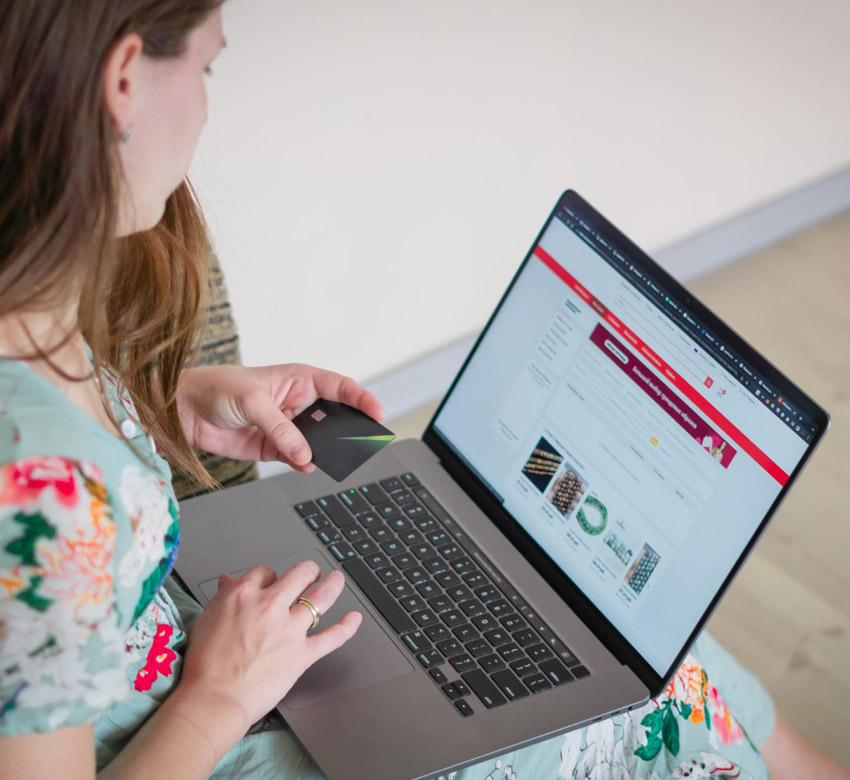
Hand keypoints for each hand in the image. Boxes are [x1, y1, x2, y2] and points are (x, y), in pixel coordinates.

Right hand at [173, 562, 360, 744]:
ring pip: (321, 598)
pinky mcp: (302, 654)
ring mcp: (290, 629)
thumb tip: (228, 581)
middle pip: (300, 575)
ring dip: (333, 584)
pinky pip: (332, 637)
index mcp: (244, 595)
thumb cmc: (205, 664)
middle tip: (311, 573)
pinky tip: (355, 618)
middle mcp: (271, 606)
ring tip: (337, 579)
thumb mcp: (206, 619)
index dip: (271, 576)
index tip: (272, 581)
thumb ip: (222, 597)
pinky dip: (347, 627)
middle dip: (308, 571)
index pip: (266, 571)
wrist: (213, 699)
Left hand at [176, 363, 385, 471]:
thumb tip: (305, 452)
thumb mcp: (252, 401)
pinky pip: (298, 457)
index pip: (339, 387)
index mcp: (298, 379)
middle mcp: (297, 402)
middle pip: (334, 417)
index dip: (361, 398)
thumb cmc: (216, 388)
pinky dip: (304, 462)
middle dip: (348, 429)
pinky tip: (306, 464)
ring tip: (333, 458)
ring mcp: (287, 427)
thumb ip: (281, 429)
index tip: (377, 412)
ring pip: (318, 441)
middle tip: (361, 442)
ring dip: (325, 450)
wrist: (182, 409)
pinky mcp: (273, 447)